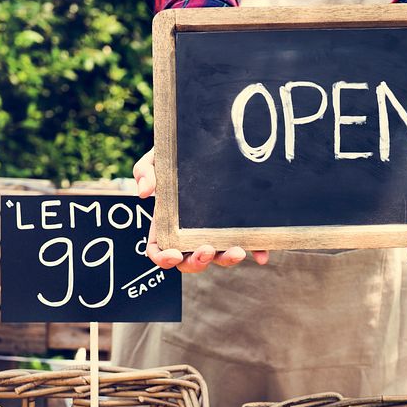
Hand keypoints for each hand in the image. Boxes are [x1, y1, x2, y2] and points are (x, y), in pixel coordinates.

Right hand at [133, 148, 268, 271]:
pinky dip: (254, 252)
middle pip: (189, 261)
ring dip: (227, 260)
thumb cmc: (176, 157)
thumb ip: (144, 171)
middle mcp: (188, 234)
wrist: (207, 144)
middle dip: (198, 262)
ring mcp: (213, 233)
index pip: (158, 251)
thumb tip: (145, 192)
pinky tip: (262, 255)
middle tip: (207, 250)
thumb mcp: (156, 159)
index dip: (164, 259)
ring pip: (218, 258)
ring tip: (238, 251)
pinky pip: (246, 245)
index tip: (174, 255)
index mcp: (166, 224)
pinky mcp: (235, 228)